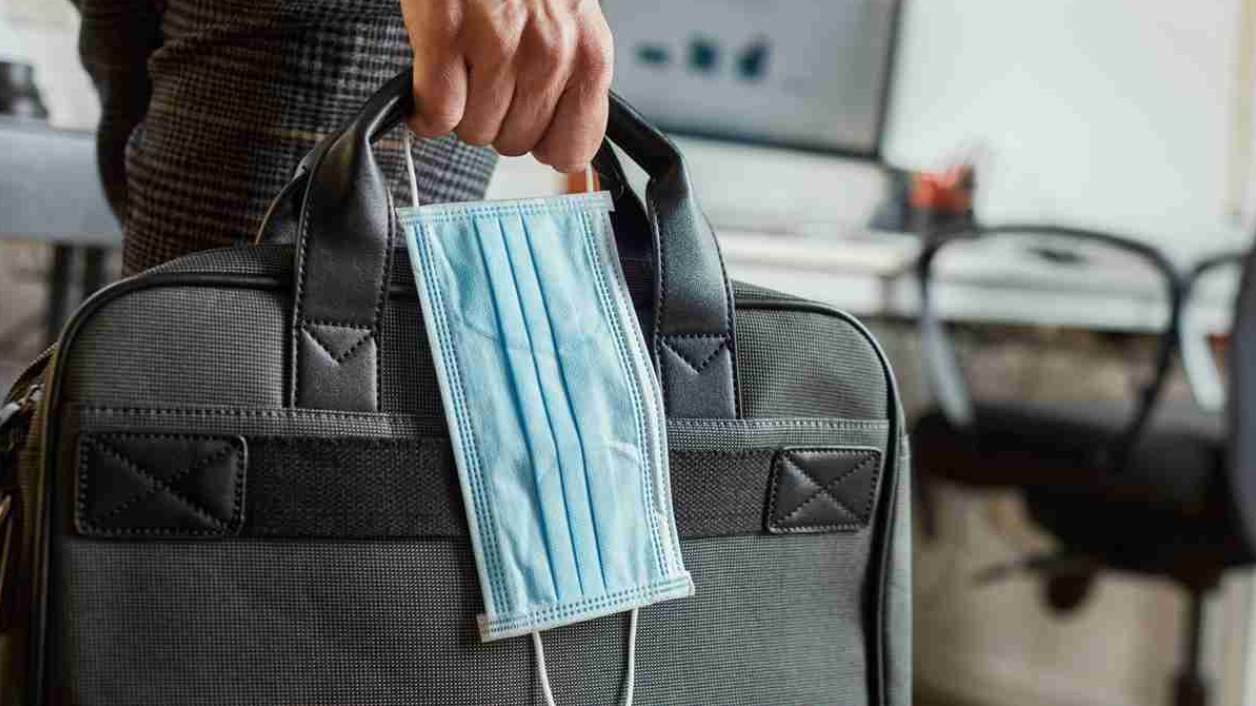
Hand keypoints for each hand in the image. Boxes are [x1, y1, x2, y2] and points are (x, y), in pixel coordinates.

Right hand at [401, 0, 613, 172]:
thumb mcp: (570, 23)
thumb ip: (572, 82)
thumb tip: (566, 153)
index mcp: (588, 55)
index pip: (572, 148)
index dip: (543, 143)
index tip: (530, 128)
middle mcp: (549, 54)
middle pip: (515, 143)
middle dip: (497, 118)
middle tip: (488, 77)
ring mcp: (498, 46)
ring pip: (474, 131)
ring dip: (461, 108)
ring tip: (463, 66)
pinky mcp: (447, 34)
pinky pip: (436, 112)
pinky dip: (424, 108)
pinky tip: (431, 81)